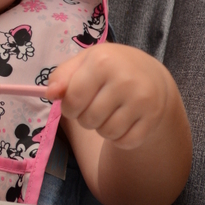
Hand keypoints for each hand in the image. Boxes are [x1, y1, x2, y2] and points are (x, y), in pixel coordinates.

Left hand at [47, 42, 174, 148]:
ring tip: (108, 113)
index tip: (74, 103)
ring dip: (102, 128)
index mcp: (102, 62)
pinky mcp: (153, 118)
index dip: (68, 107)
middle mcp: (125, 80)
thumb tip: (50, 94)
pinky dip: (119, 138)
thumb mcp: (83, 62)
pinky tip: (123, 122)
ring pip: (107, 133)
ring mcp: (142, 100)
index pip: (73, 100)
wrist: (151, 73)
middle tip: (94, 106)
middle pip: (89, 120)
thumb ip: (61, 76)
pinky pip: (126, 142)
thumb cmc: (109, 67)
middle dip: (85, 118)